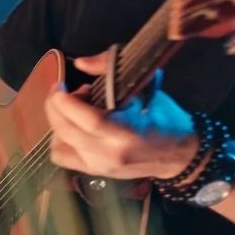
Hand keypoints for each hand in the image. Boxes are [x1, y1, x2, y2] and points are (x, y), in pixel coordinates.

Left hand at [45, 51, 198, 181]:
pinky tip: (70, 128)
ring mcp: (100, 166)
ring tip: (70, 110)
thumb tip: (80, 63)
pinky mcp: (95, 172)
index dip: (65, 101)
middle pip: (66, 130)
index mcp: (126, 133)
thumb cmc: (166, 118)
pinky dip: (60, 140)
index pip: (86, 119)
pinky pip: (62, 157)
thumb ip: (111, 70)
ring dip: (57, 123)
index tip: (60, 85)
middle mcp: (109, 154)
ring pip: (59, 144)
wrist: (179, 155)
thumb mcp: (146, 88)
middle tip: (62, 91)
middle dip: (55, 105)